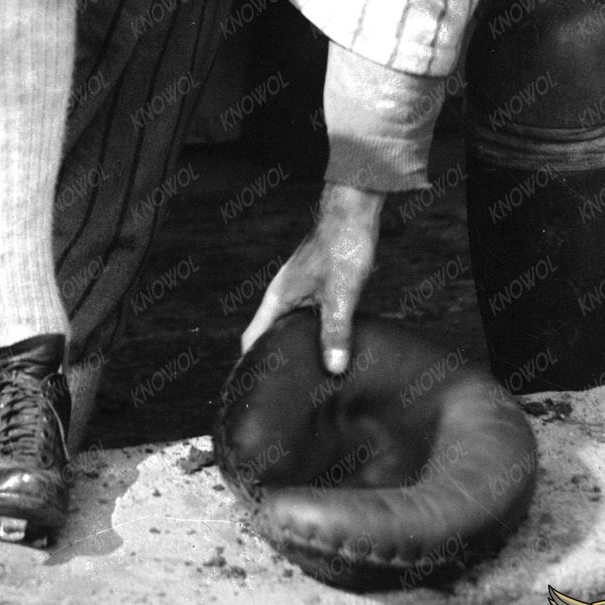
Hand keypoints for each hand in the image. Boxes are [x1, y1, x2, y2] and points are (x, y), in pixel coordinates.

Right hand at [240, 183, 383, 372]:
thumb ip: (335, 330)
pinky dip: (313, 336)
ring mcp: (300, 292)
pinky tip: (331, 349)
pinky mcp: (316, 289)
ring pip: (291, 328)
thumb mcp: (341, 293)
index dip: (251, 364)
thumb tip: (333, 368)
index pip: (253, 337)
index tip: (255, 390)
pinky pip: (308, 320)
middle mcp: (284, 296)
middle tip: (284, 392)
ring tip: (307, 378)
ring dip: (296, 348)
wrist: (353, 213)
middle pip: (269, 335)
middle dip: (274, 361)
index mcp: (278, 298)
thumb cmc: (342, 245)